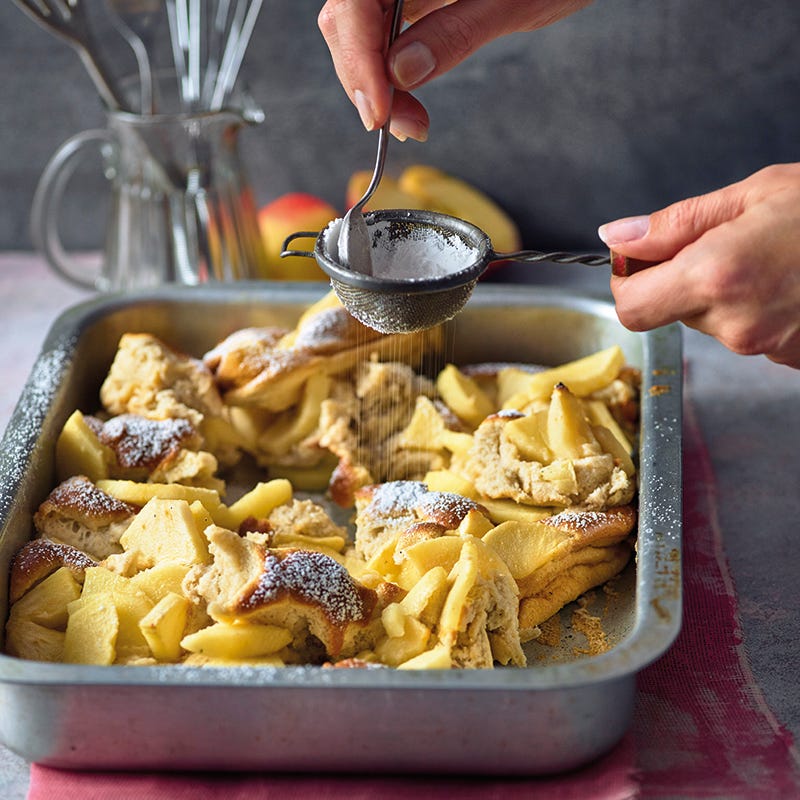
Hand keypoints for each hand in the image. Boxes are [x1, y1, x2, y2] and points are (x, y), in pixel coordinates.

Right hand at [318, 0, 591, 140]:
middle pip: (347, 19)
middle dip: (364, 79)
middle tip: (398, 126)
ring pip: (358, 31)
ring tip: (408, 122)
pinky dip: (388, 73)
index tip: (379, 111)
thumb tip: (402, 73)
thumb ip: (455, 32)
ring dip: (373, 84)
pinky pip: (383, 33)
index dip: (359, 59)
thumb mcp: (515, 0)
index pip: (354, 2)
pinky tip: (405, 102)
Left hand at [599, 164, 799, 367]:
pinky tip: (784, 278)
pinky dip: (749, 306)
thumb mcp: (754, 195)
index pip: (630, 307)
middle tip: (716, 240)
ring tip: (765, 254)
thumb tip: (617, 237)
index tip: (637, 256)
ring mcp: (763, 346)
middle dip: (677, 276)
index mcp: (717, 276)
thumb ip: (675, 223)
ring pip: (708, 320)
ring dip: (718, 289)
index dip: (625, 281)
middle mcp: (734, 323)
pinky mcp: (787, 358)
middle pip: (669, 311)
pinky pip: (744, 331)